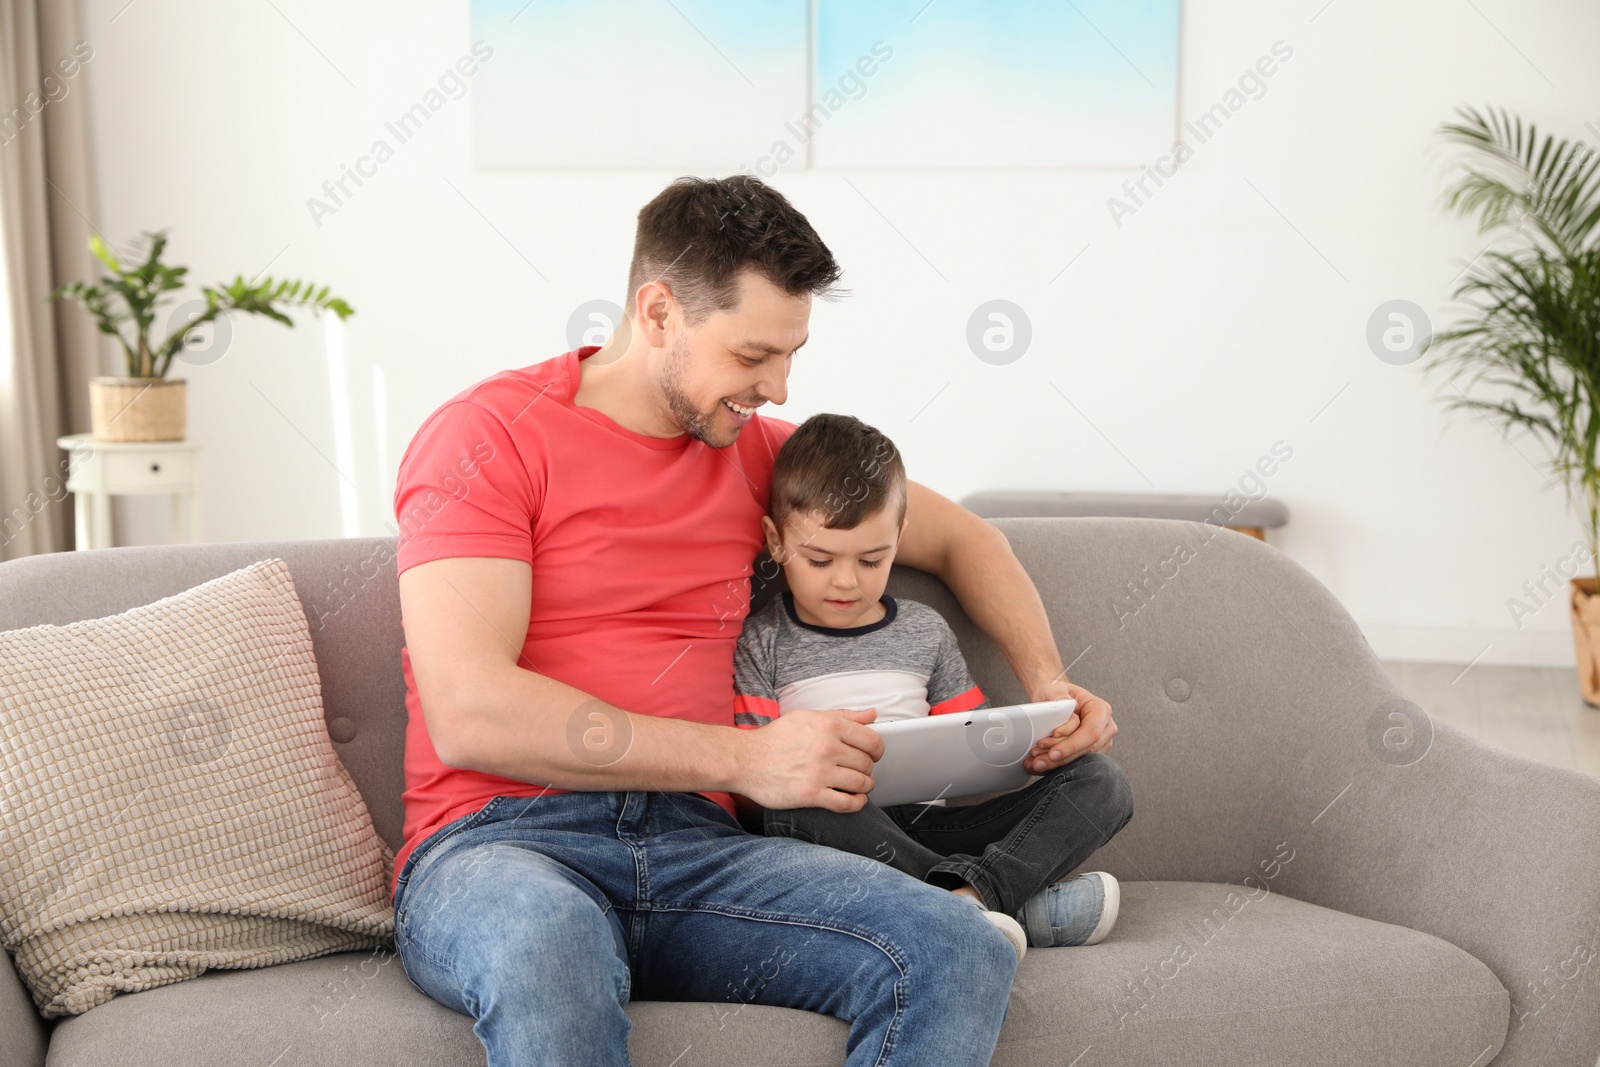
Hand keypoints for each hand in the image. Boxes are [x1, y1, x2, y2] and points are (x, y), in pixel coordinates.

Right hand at [735, 707, 884, 812]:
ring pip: (861, 784)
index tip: (872, 755)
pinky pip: (846, 804)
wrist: (746, 760)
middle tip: (859, 771)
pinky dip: (856, 804)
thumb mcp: (808, 717)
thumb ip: (843, 715)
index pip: (872, 741)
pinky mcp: (811, 795)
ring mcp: (819, 772)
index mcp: (829, 726)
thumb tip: (872, 714)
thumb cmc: (775, 738)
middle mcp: (827, 748)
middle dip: (867, 769)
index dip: (877, 750)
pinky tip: (854, 800)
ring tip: (858, 786)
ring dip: (864, 787)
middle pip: (867, 764)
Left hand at [1022, 679, 1115, 773]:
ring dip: (1056, 764)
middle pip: (1086, 750)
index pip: (1091, 732)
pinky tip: (1040, 763)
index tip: (1053, 752)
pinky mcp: (1090, 752)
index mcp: (1101, 710)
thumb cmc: (1057, 692)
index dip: (1072, 745)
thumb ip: (1062, 699)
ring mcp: (1100, 742)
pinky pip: (1074, 763)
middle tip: (1037, 759)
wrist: (1053, 697)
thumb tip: (1069, 714)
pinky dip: (1056, 765)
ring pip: (1080, 759)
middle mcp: (1105, 728)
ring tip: (1035, 761)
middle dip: (1061, 757)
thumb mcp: (1056, 690)